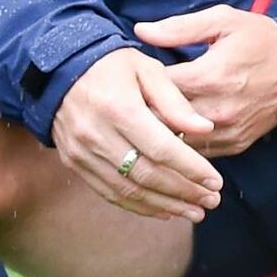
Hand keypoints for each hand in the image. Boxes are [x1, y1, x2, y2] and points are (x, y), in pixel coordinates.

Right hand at [51, 47, 221, 221]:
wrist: (61, 70)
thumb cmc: (114, 64)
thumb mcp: (148, 69)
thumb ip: (175, 101)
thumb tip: (204, 129)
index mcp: (120, 109)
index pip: (162, 149)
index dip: (191, 169)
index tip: (215, 181)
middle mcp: (97, 136)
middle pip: (147, 175)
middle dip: (183, 192)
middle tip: (212, 200)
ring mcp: (82, 153)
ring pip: (128, 190)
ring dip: (165, 205)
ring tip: (195, 211)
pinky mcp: (75, 164)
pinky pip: (109, 192)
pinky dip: (139, 206)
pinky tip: (164, 210)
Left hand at [136, 5, 276, 157]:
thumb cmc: (262, 40)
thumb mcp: (224, 21)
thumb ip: (180, 27)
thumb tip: (140, 31)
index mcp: (208, 76)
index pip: (155, 88)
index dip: (139, 83)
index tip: (135, 78)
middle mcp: (215, 109)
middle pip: (160, 121)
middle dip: (144, 112)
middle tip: (134, 102)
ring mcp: (226, 131)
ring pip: (176, 143)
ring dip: (161, 132)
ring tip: (149, 121)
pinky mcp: (236, 144)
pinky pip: (198, 152)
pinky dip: (184, 144)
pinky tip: (176, 132)